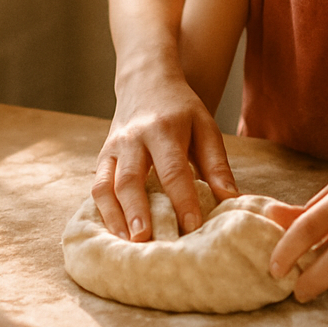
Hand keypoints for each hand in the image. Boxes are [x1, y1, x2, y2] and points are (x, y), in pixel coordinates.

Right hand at [92, 71, 238, 241]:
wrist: (146, 82)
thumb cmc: (181, 110)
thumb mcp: (205, 127)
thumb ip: (217, 164)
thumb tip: (230, 200)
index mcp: (165, 129)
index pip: (173, 168)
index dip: (182, 199)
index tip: (192, 227)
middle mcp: (135, 137)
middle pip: (132, 178)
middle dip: (138, 211)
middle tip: (147, 242)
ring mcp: (115, 147)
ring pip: (107, 184)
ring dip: (115, 216)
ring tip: (127, 245)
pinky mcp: (103, 156)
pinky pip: (97, 185)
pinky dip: (102, 211)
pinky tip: (113, 234)